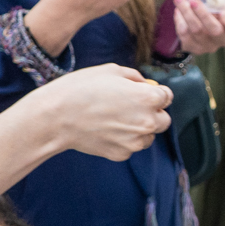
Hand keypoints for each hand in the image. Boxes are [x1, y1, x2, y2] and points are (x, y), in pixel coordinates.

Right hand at [22, 64, 172, 161]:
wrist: (56, 117)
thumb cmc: (81, 88)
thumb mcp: (111, 71)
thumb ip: (135, 78)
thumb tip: (145, 85)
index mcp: (148, 98)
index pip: (168, 97)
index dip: (156, 93)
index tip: (144, 93)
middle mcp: (147, 122)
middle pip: (164, 120)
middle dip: (153, 113)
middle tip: (131, 107)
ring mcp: (135, 141)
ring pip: (149, 136)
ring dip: (140, 129)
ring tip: (116, 119)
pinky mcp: (121, 154)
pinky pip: (131, 146)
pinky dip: (123, 140)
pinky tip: (105, 130)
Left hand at [173, 0, 224, 55]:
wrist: (200, 28)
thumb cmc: (214, 14)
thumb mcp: (221, 5)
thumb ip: (220, 2)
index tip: (223, 12)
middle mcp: (222, 40)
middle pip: (214, 29)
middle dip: (202, 13)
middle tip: (192, 0)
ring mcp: (207, 46)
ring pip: (195, 29)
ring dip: (184, 11)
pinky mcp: (193, 48)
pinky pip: (183, 33)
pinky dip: (179, 18)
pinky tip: (178, 10)